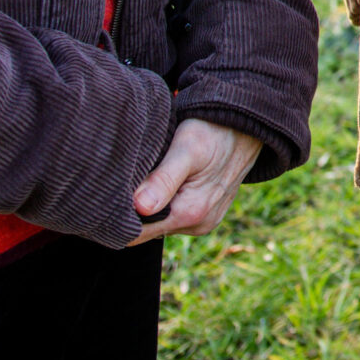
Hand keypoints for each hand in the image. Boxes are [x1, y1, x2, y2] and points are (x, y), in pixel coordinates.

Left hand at [129, 119, 260, 245]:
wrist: (248, 127)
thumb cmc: (214, 132)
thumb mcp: (186, 148)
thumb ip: (164, 179)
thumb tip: (138, 208)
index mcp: (190, 213)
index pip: (136, 233)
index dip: (119, 216)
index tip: (111, 192)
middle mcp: (197, 224)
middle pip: (147, 228)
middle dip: (133, 209)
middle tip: (130, 177)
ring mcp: (203, 222)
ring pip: (160, 222)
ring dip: (150, 204)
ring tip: (151, 174)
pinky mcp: (206, 215)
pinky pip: (175, 215)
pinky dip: (165, 202)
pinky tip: (167, 180)